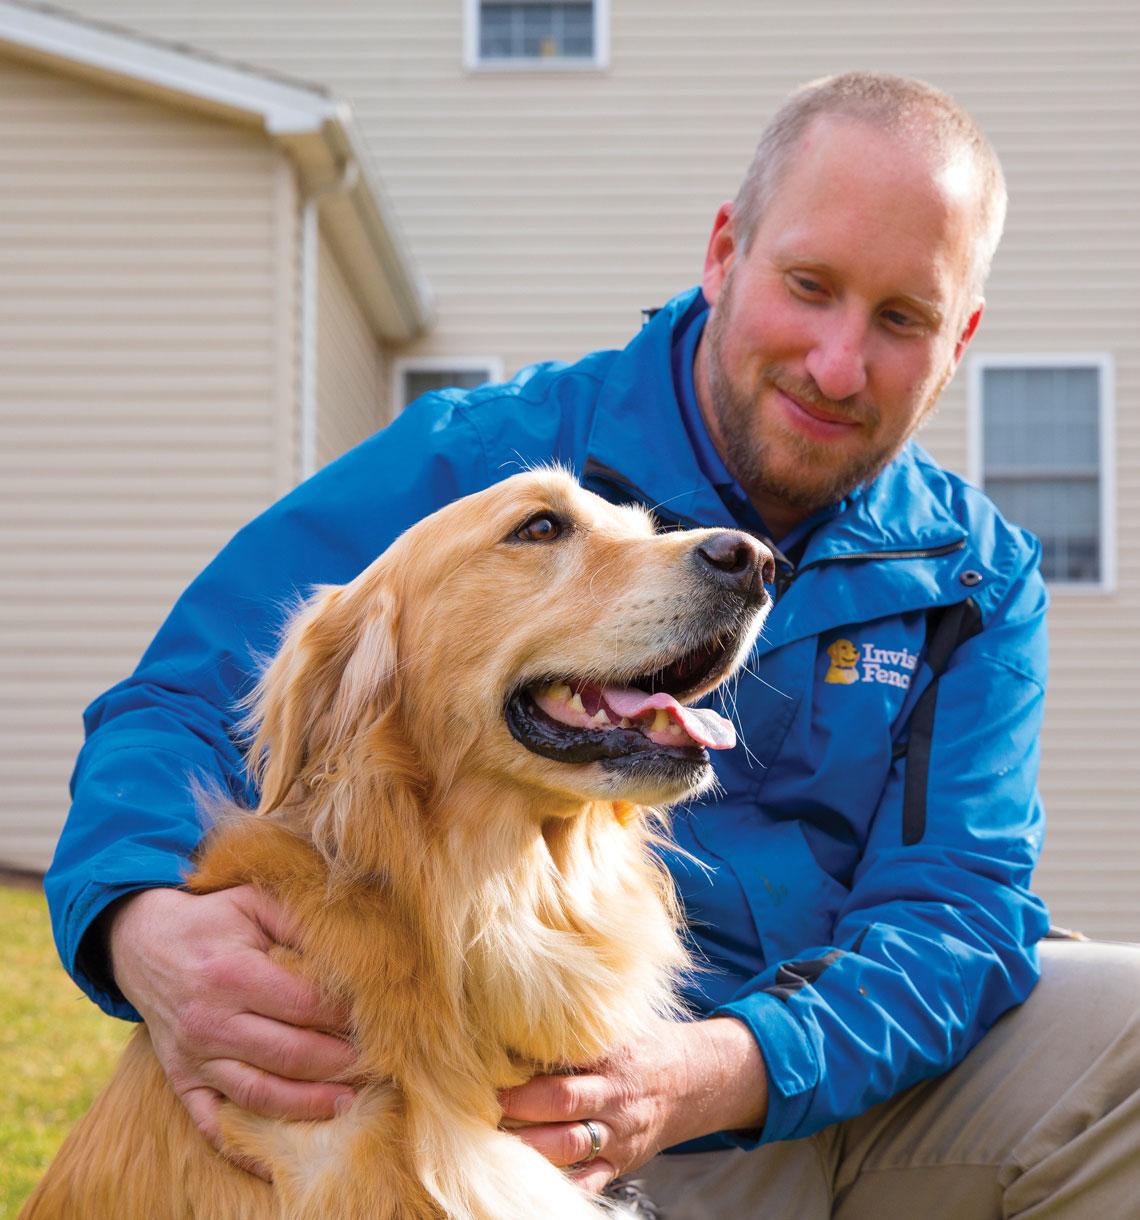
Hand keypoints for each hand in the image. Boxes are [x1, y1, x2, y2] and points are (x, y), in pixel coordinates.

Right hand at [107, 885, 356, 1174]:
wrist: (144, 942)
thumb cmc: (213, 919)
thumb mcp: (254, 902)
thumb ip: (300, 923)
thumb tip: (352, 947)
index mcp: (231, 975)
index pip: (304, 1005)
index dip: (344, 1016)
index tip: (379, 1019)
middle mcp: (210, 1021)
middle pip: (289, 1054)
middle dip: (338, 1062)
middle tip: (378, 1065)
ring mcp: (193, 1057)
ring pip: (259, 1094)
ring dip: (308, 1105)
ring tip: (349, 1105)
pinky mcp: (182, 1080)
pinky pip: (212, 1125)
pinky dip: (245, 1148)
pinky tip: (281, 1161)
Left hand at [499, 1017, 766, 1193]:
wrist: (695, 1081)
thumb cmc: (644, 1045)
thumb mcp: (622, 1022)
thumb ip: (583, 1016)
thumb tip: (527, 994)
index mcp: (613, 1053)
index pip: (568, 1054)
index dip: (532, 1059)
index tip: (495, 1061)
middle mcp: (616, 1093)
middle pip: (563, 1100)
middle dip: (520, 1104)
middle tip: (487, 1101)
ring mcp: (619, 1132)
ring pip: (571, 1146)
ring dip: (531, 1145)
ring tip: (496, 1139)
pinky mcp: (621, 1162)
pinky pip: (591, 1182)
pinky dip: (565, 1185)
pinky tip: (533, 1182)